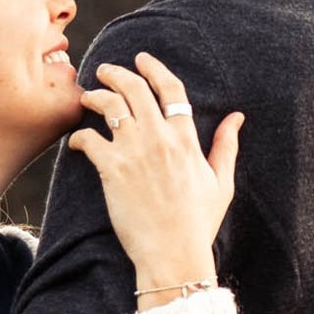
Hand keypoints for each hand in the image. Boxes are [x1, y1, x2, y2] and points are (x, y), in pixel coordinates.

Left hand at [68, 52, 241, 300]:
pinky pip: (88, 139)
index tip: (142, 59)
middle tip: (106, 70)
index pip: (170, 89)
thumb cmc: (197, 223)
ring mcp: (134, 152)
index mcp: (186, 139)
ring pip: (109, 106)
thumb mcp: (221, 183)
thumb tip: (237, 117)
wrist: (173, 254)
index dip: (154, 68)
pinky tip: (76, 142)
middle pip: (134, 88)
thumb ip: (226, 146)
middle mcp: (159, 138)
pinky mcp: (111, 169)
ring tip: (88, 96)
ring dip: (95, 95)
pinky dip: (79, 137)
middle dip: (117, 73)